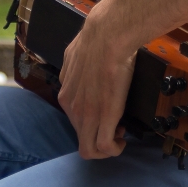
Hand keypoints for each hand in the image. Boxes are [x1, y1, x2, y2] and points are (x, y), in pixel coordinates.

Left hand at [57, 8, 135, 158]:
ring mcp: (86, 113)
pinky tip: (122, 139)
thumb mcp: (74, 58)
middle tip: (116, 129)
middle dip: (100, 140)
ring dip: (106, 148)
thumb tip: (79, 71)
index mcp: (65, 94)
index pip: (74, 122)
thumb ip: (74, 71)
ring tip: (120, 134)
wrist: (107, 37)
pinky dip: (113, 149)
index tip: (105, 116)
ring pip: (90, 149)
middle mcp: (72, 107)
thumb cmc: (96, 42)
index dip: (91, 124)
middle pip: (81, 140)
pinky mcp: (104, 116)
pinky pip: (104, 146)